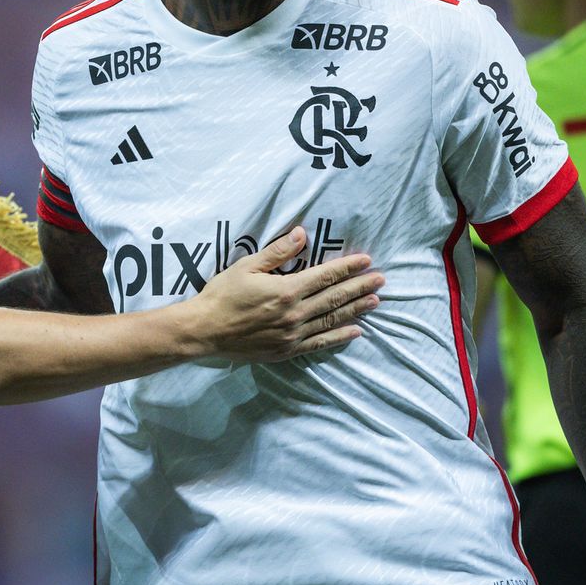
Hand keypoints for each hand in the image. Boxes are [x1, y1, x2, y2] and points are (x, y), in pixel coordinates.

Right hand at [188, 225, 382, 361]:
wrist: (204, 330)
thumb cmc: (222, 295)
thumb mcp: (246, 266)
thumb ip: (277, 252)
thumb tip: (302, 235)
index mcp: (286, 290)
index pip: (325, 276)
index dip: (347, 267)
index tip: (366, 260)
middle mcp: (294, 313)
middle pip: (334, 297)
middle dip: (359, 286)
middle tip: (381, 279)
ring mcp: (292, 334)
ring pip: (331, 319)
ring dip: (356, 309)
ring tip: (375, 301)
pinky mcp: (287, 350)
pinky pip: (320, 343)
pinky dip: (339, 336)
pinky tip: (355, 331)